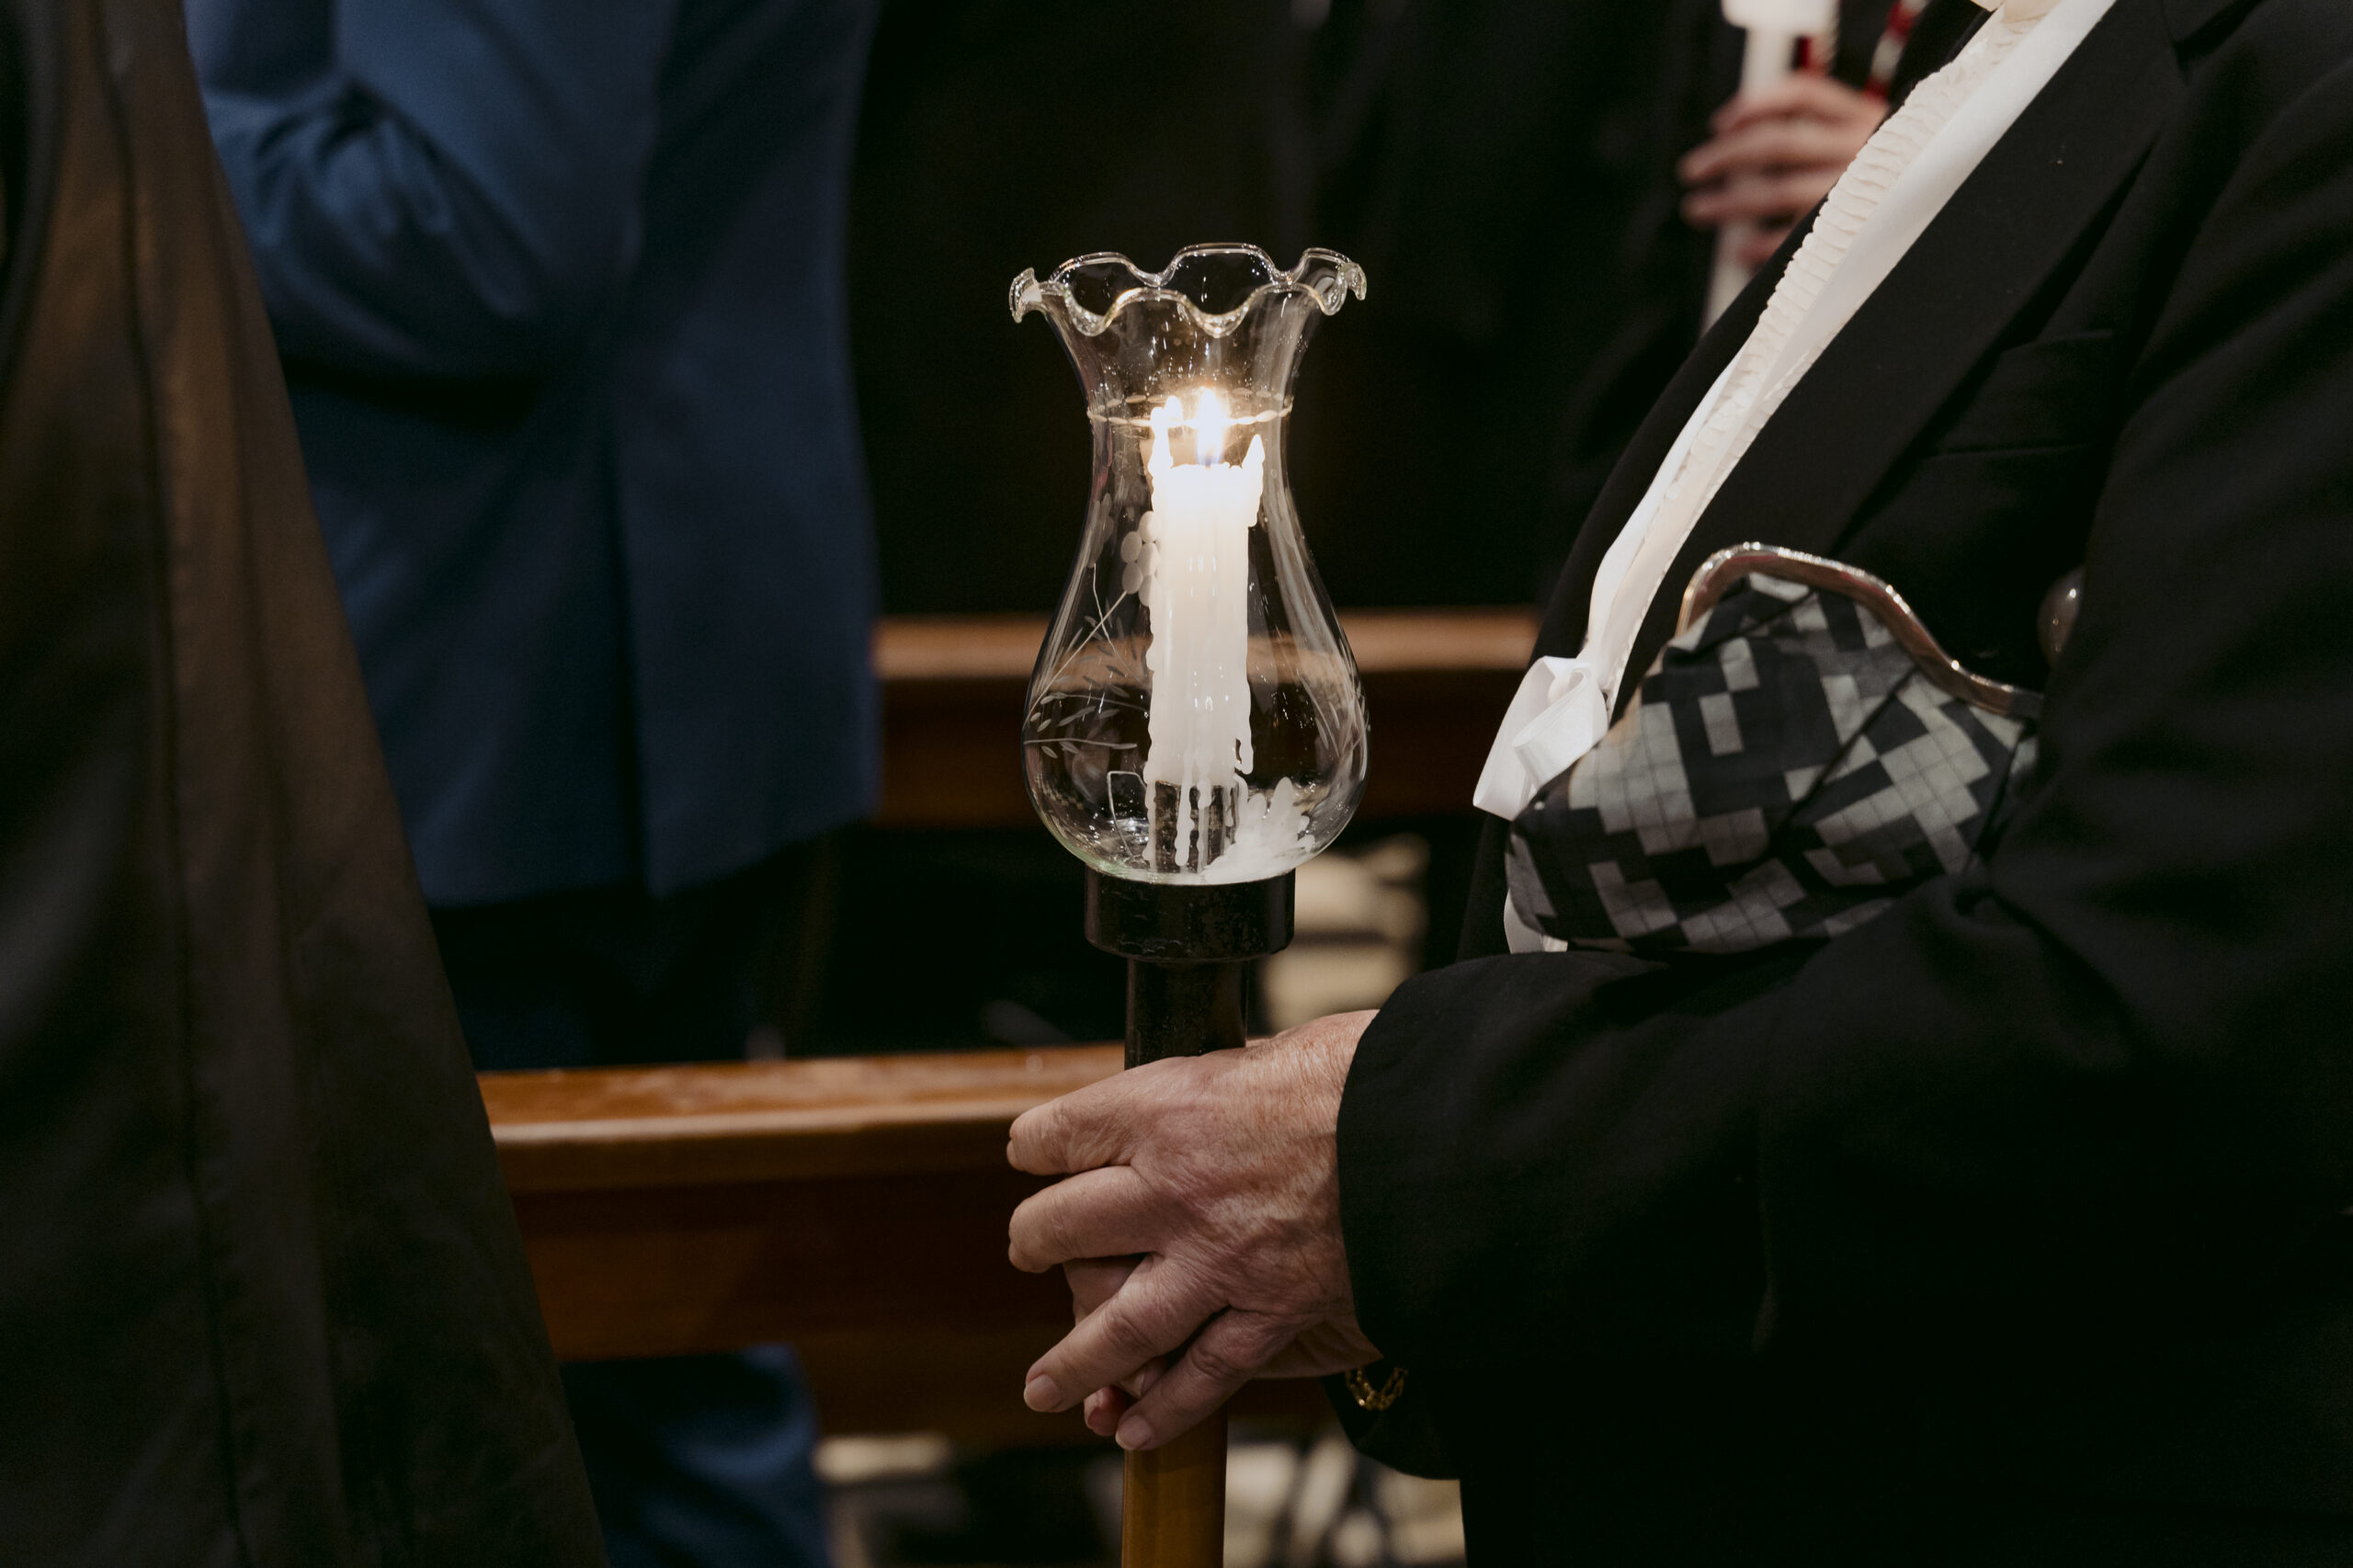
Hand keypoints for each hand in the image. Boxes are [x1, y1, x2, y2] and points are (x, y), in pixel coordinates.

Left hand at [1006, 1011, 1381, 1450]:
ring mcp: (1218, 1258)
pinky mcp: (1272, 1310)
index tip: (1034, 1151)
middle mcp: (1174, 1187)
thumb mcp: (1282, 1046)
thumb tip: (1231, 1078)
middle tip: (1030, 1247)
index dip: (1038, 1144)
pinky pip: (1205, 1372)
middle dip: (1035, 1241)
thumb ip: (1235, 1076)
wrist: (1441, 1133)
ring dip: (1074, 1358)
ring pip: (1118, 1321)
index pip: (1061, 1132)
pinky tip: (1135, 1426)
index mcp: (1168, 1106)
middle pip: (1063, 1227)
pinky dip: (1168, 1406)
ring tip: (1045, 1383)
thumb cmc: (1372, 1073)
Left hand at [1679, 75, 1887, 266]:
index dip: (1755, 104)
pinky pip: (1794, 239)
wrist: (1949, 215)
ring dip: (1729, 203)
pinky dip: (1759, 246)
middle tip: (1692, 171)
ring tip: (1699, 209)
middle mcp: (1862, 149)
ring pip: (1779, 191)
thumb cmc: (1896, 181)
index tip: (1721, 123)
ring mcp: (1858, 193)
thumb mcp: (1872, 141)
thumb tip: (1741, 136)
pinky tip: (1737, 251)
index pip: (1804, 93)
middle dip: (1725, 157)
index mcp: (1865, 118)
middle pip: (1778, 143)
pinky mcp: (1854, 234)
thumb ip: (1823, 132)